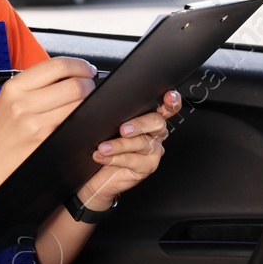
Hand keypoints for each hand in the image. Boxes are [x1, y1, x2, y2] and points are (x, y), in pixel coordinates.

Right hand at [0, 56, 98, 187]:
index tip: (86, 70)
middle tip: (89, 87)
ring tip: (83, 103)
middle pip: (74, 85)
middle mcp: (23, 103)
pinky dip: (82, 120)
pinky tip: (78, 119)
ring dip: (88, 102)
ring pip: (78, 105)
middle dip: (89, 84)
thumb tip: (69, 73)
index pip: (57, 66)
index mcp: (14, 87)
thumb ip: (35, 84)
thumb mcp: (9, 99)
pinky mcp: (45, 141)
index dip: (79, 65)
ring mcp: (35, 124)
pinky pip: (74, 124)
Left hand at [74, 89, 183, 209]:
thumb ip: (100, 103)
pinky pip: (133, 160)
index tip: (169, 97)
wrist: (93, 175)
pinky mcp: (147, 166)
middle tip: (123, 129)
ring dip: (120, 144)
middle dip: (140, 124)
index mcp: (147, 117)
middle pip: (157, 122)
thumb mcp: (99, 120)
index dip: (171, 101)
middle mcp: (153, 132)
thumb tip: (91, 87)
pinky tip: (102, 156)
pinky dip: (115, 158)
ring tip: (103, 147)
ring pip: (143, 142)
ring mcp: (152, 150)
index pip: (163, 106)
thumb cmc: (99, 144)